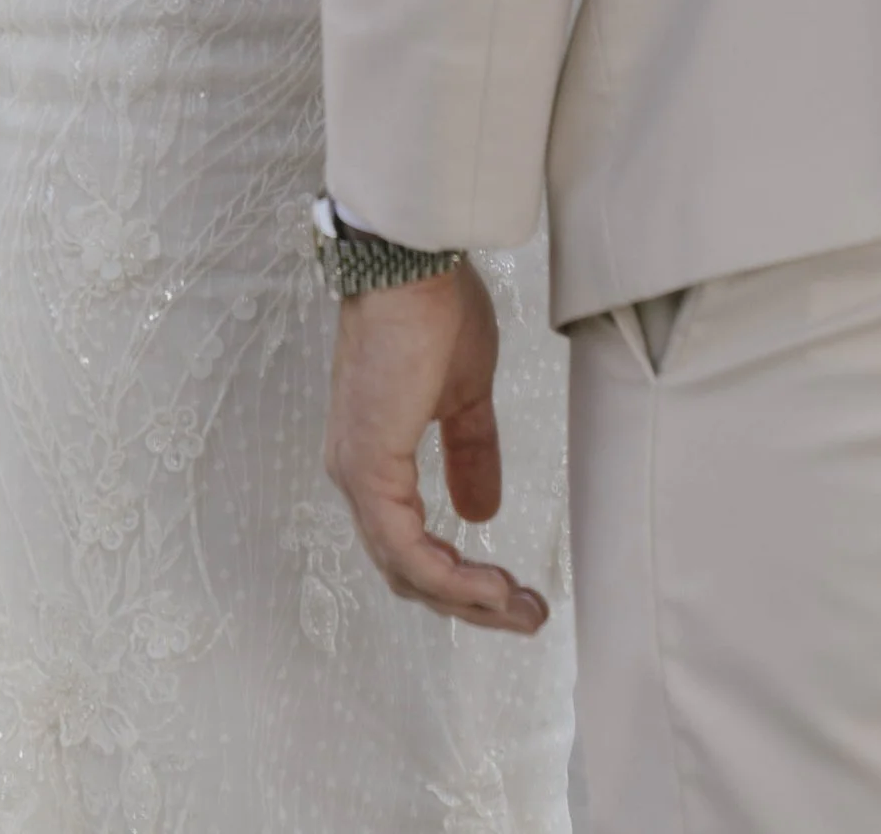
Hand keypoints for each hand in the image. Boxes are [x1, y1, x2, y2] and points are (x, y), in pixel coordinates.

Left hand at [324, 261, 550, 634]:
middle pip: (408, 572)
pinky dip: (450, 577)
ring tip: (520, 608)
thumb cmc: (432, 310)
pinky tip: (491, 586)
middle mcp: (355, 475)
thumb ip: (469, 453)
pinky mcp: (368, 469)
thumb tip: (479, 514)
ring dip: (467, 599)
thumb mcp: (464, 394)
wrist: (409, 265)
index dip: (461, 578)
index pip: (411, 545)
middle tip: (525, 616)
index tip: (514, 592)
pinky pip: (405, 550)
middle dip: (471, 603)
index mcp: (374, 457)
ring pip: (406, 571)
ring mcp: (356, 475)